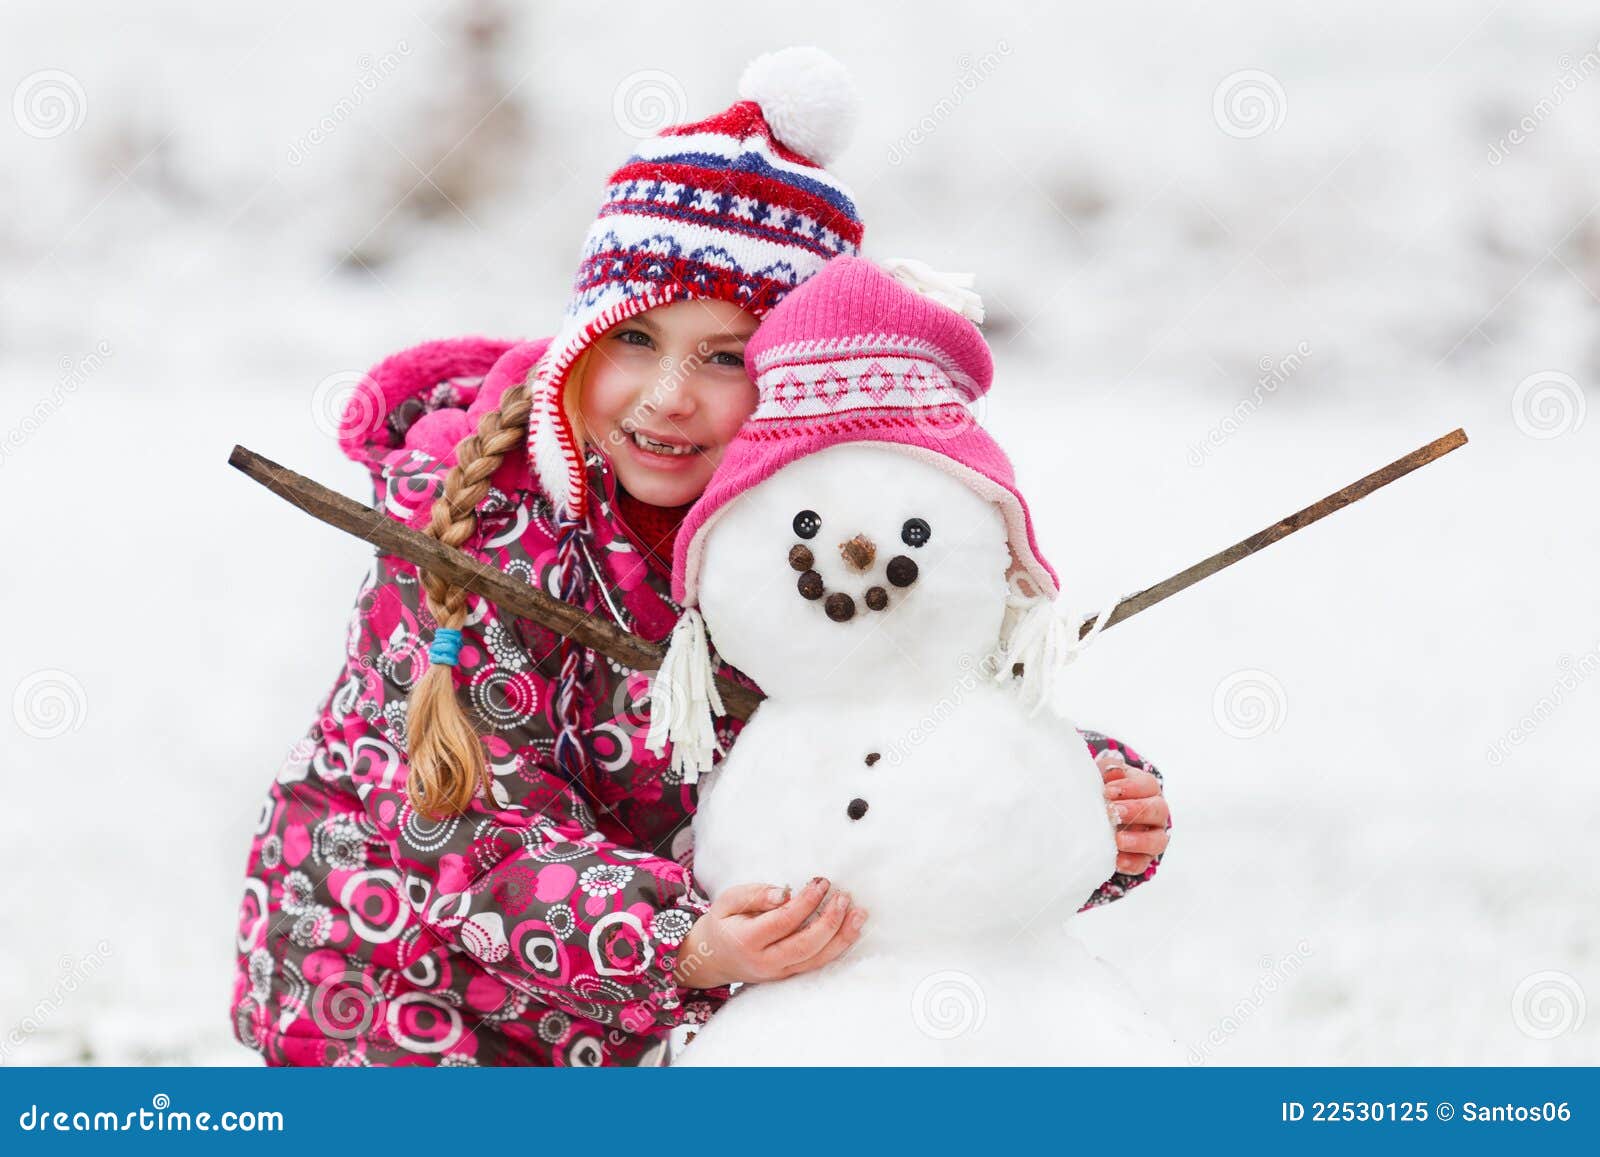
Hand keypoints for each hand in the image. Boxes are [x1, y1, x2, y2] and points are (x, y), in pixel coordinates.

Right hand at [673, 877, 867, 988]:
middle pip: (805, 945)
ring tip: (859, 914)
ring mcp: (778, 973)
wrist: (712, 958)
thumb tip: (784, 893)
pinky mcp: (788, 976)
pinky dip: (837, 948)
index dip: (806, 902)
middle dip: (830, 921)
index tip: (822, 882)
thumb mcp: (728, 901)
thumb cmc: (723, 922)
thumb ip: (755, 895)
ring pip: (816, 960)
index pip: (783, 921)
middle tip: (844, 897)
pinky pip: (817, 964)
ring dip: (842, 937)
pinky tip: (851, 930)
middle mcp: (764, 962)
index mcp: (746, 940)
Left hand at [1098, 749, 1169, 873]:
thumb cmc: (1105, 791)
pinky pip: (1143, 862)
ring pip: (1158, 840)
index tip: (1107, 791)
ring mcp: (1153, 836)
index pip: (1147, 785)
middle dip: (1136, 811)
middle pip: (1158, 810)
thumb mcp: (1105, 776)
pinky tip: (1117, 861)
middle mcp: (1156, 813)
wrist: (1102, 814)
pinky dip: (1132, 862)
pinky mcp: (1144, 857)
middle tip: (1113, 813)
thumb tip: (1112, 770)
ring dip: (1139, 840)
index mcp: (1147, 789)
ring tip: (1119, 840)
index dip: (1130, 788)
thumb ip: (1110, 770)